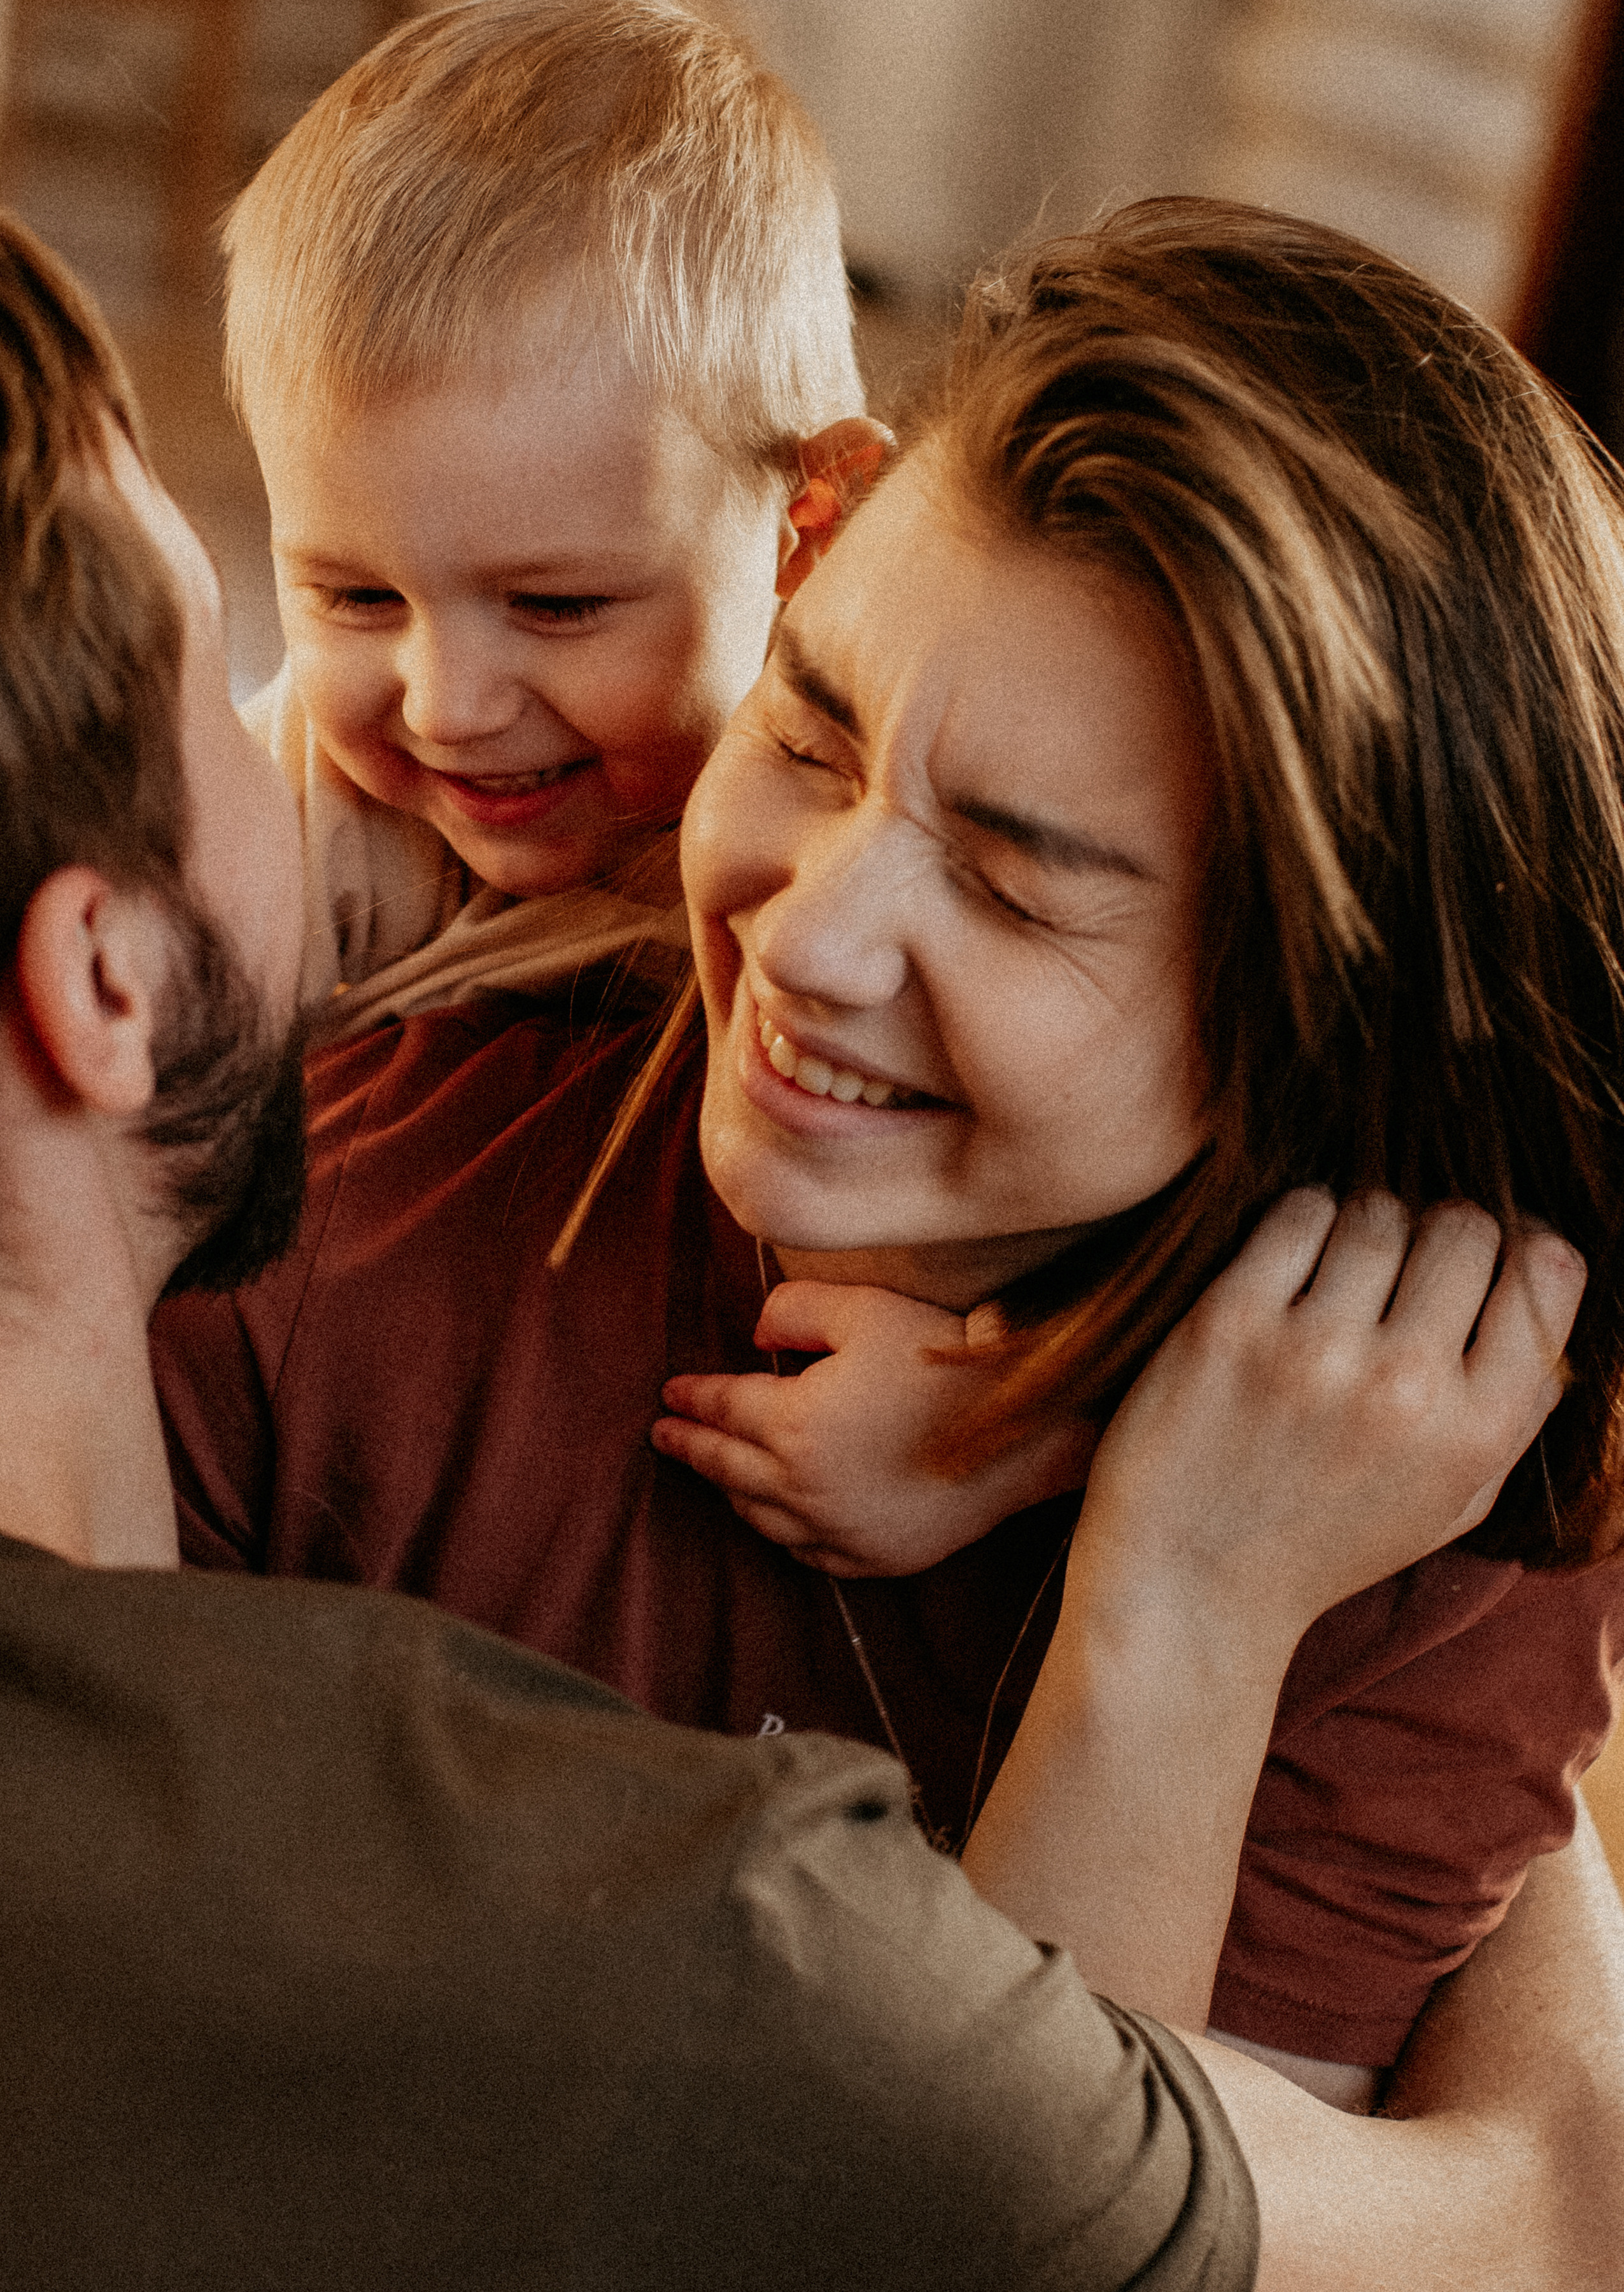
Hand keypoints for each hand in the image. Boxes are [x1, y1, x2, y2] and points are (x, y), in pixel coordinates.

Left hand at [652, 1281, 1094, 1575]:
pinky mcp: (874, 1558)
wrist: (1023, 1432)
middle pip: (728, 1467)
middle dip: (691, 1447)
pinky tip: (776, 1517)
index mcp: (794, 1426)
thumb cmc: (943, 1361)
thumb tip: (756, 1336)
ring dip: (728, 1490)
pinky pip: (805, 1552)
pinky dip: (779, 1531)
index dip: (692, 1398)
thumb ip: (795, 1312)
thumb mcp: (864, 1309)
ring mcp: (839, 1532)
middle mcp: (805, 1489)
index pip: (724, 1409)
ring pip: (759, 1516)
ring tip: (714, 1470)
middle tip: (665, 1437)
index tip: (670, 1392)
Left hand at [1074, 1188, 1585, 1655]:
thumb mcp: (1453, 1502)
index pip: (1550, 1269)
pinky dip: (1300, 1220)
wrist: (1186, 1583)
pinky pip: (1297, 1212)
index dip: (1522, 1244)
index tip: (1485, 1258)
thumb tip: (1549, 1298)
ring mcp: (1315, 1349)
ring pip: (1379, 1210)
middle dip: (1440, 1232)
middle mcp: (1406, 1386)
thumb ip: (1518, 1407)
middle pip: (1465, 1225)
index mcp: (1477, 1432)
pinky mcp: (1230, 1321)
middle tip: (1401, 1270)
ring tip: (1339, 1273)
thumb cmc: (1324, 1539)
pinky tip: (1288, 1264)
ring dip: (1365, 1226)